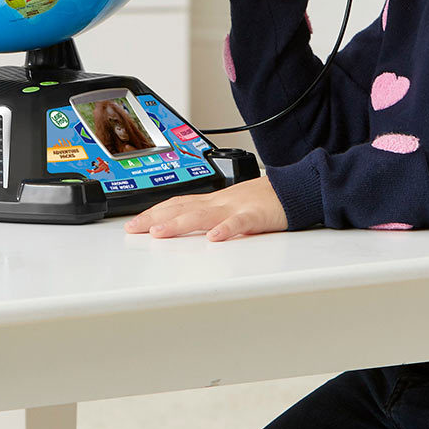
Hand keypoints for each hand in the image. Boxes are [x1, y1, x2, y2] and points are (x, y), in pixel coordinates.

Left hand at [123, 175, 287, 241]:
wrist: (294, 190)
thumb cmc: (264, 201)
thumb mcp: (231, 207)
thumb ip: (210, 216)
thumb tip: (186, 228)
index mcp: (213, 201)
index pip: (177, 204)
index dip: (153, 213)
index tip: (133, 225)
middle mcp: (219, 202)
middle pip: (182, 208)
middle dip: (155, 218)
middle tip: (133, 229)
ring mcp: (237, 208)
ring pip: (204, 215)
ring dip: (179, 223)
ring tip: (159, 232)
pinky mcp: (256, 216)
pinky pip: (240, 223)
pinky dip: (226, 229)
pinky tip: (214, 238)